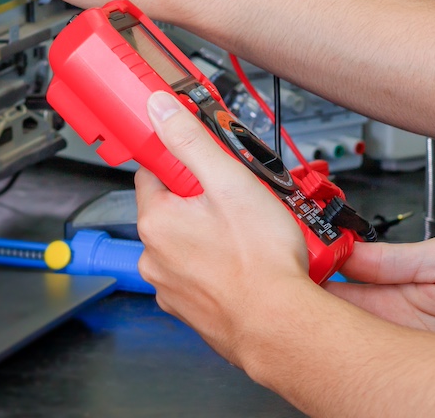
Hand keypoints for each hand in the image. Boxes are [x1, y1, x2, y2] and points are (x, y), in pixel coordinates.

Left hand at [134, 90, 317, 363]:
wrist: (281, 325)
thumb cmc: (260, 262)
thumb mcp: (230, 181)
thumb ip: (191, 141)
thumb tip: (159, 110)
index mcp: (156, 222)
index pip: (153, 172)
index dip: (183, 162)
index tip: (207, 164)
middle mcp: (154, 257)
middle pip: (173, 208)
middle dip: (203, 200)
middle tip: (240, 201)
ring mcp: (171, 287)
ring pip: (188, 242)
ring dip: (212, 234)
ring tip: (250, 235)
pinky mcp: (191, 310)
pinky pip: (200, 273)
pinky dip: (219, 266)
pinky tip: (247, 263)